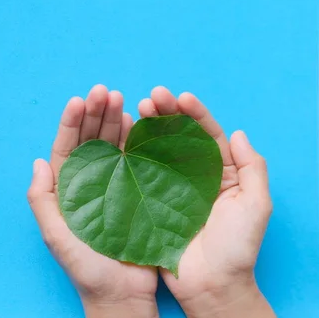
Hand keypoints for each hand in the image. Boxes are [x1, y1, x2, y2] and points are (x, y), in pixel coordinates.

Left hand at [27, 85, 158, 317]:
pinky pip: (135, 159)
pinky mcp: (137, 190)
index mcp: (67, 189)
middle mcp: (90, 182)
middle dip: (95, 114)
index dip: (71, 123)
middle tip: (104, 91)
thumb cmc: (85, 267)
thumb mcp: (56, 235)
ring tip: (120, 98)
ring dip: (114, 121)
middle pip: (90, 140)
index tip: (78, 100)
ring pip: (112, 145)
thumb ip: (42, 200)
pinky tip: (136, 122)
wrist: (121, 293)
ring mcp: (115, 184)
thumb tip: (36, 161)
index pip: (66, 148)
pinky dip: (135, 140)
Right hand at [138, 87, 275, 317]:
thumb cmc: (237, 247)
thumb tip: (239, 133)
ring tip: (137, 107)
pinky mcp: (150, 201)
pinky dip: (133, 153)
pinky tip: (124, 136)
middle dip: (167, 113)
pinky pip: (141, 173)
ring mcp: (170, 188)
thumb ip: (253, 168)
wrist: (210, 285)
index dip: (195, 114)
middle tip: (152, 96)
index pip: (208, 135)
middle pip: (180, 136)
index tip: (180, 97)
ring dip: (149, 127)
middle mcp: (194, 176)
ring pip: (159, 150)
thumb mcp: (257, 205)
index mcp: (221, 173)